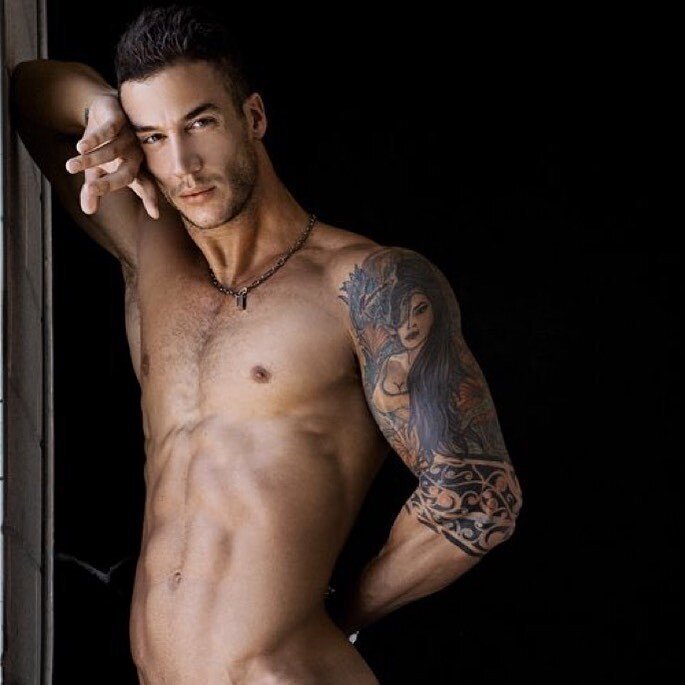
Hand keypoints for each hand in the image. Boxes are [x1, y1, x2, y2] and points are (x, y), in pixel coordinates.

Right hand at [65, 93, 158, 218]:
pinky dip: (94, 139)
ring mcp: (128, 137)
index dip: (150, 199)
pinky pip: (108, 131)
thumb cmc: (104, 146)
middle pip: (126, 173)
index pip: (144, 186)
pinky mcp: (118, 120)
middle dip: (108, 183)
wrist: (103, 110)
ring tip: (70, 166)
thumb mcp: (97, 169)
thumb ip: (93, 189)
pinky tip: (80, 147)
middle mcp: (135, 155)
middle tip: (90, 189)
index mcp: (134, 169)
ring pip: (111, 152)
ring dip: (90, 159)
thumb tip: (88, 212)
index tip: (155, 214)